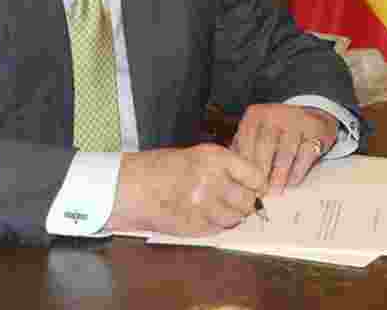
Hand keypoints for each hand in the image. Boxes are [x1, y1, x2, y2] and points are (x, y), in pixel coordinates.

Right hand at [106, 144, 266, 235]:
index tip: (256, 187)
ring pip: (234, 218)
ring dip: (230, 216)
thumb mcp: (194, 156)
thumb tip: (250, 182)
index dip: (257, 184)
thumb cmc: (158, 168)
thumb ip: (222, 168)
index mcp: (213, 158)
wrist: (128, 187)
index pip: (255, 175)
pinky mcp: (194, 226)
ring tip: (215, 207)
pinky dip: (214, 225)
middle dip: (246, 202)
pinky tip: (201, 214)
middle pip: (248, 201)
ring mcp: (204, 207)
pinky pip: (217, 229)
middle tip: (238, 200)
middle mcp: (212, 181)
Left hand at [230, 104, 336, 194]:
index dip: (245, 164)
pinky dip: (297, 171)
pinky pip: (305, 153)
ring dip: (279, 175)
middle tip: (259, 192)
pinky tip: (291, 183)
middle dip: (261, 171)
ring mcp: (296, 119)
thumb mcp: (257, 133)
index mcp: (255, 115)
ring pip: (285, 151)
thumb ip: (245, 149)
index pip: (246, 140)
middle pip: (264, 145)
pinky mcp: (315, 129)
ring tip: (274, 191)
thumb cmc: (278, 133)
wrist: (312, 119)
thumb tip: (232, 175)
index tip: (243, 183)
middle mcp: (274, 113)